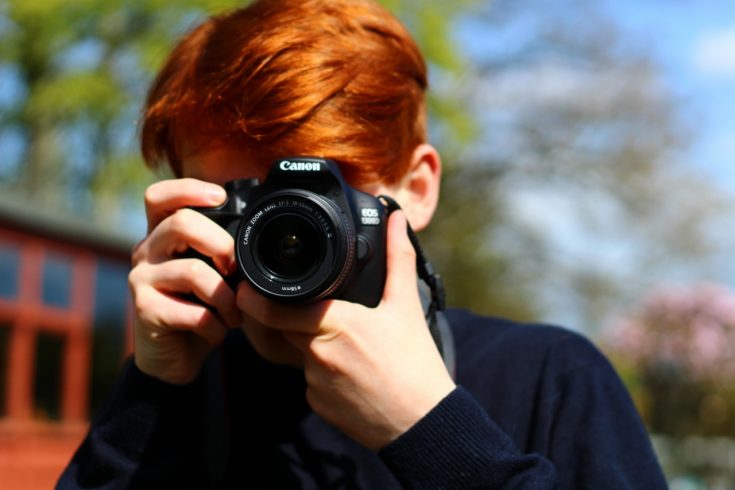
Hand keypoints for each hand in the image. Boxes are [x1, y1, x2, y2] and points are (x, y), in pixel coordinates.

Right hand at [128, 179, 241, 383]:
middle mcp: (145, 251)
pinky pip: (195, 313)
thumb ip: (222, 252)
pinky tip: (216, 332)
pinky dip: (216, 326)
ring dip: (226, 298)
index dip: (188, 189)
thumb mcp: (213, 274)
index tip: (220, 196)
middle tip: (235, 269)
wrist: (176, 357)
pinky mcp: (144, 311)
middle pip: (180, 224)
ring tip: (233, 314)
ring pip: (192, 271)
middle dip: (221, 244)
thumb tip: (256, 235)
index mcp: (161, 235)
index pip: (159, 196)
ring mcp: (141, 280)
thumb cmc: (199, 308)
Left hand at [236, 211, 455, 449]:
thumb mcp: (406, 306)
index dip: (256, 299)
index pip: (276, 309)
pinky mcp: (317, 405)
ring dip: (312, 344)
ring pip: (299, 353)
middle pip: (285, 326)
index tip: (248, 288)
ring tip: (351, 347)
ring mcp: (314, 383)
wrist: (422, 423)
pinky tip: (351, 372)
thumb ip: (397, 258)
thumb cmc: (415, 364)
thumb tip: (396, 219)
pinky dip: (322, 372)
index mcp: (335, 323)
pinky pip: (309, 381)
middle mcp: (317, 353)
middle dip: (292, 316)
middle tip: (318, 310)